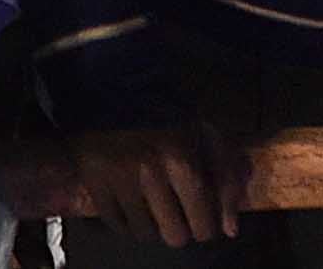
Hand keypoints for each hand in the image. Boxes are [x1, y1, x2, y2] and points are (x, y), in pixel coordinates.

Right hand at [64, 118, 241, 252]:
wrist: (118, 85)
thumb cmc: (169, 115)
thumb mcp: (208, 138)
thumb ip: (227, 181)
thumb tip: (230, 229)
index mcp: (182, 160)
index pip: (202, 225)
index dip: (204, 226)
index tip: (200, 218)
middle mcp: (149, 172)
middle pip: (174, 236)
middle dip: (179, 228)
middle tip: (175, 213)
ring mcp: (118, 177)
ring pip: (143, 233)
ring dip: (151, 225)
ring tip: (152, 207)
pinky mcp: (92, 178)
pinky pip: (113, 223)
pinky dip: (124, 221)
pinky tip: (131, 206)